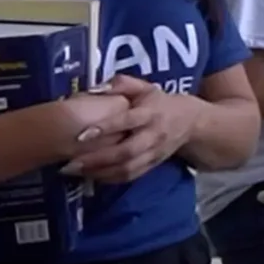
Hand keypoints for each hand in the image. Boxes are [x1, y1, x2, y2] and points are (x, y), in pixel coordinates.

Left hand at [63, 78, 204, 182]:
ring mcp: (154, 153)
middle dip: (98, 159)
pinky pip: (131, 176)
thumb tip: (94, 89)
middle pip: (126, 151)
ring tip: (76, 171)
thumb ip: (121, 84)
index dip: (106, 128)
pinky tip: (92, 176)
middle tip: (71, 163)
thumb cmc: (161, 102)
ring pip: (127, 168)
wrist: (192, 123)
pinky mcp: (153, 165)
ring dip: (100, 172)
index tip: (81, 135)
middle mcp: (153, 135)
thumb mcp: (146, 87)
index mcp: (151, 112)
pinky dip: (110, 179)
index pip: (128, 121)